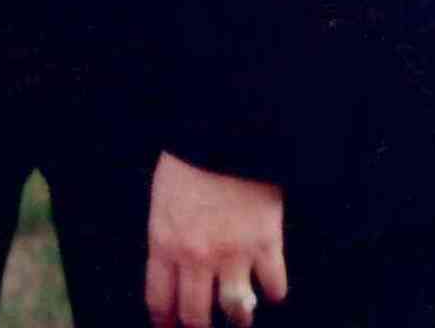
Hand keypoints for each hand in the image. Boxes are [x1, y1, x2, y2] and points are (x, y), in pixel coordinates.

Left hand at [146, 152, 287, 327]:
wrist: (225, 127)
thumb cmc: (189, 155)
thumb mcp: (163, 197)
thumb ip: (167, 234)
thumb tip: (172, 264)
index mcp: (165, 241)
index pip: (159, 300)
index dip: (165, 322)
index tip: (169, 327)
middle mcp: (196, 256)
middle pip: (195, 316)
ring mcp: (233, 254)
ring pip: (235, 311)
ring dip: (238, 319)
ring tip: (240, 317)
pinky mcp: (266, 243)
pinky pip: (274, 286)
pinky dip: (274, 291)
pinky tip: (271, 288)